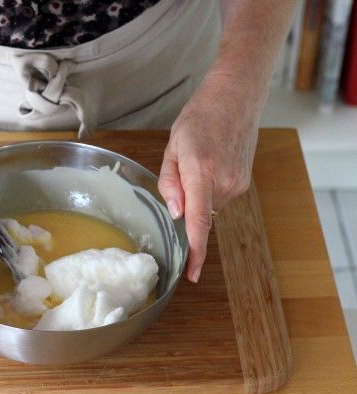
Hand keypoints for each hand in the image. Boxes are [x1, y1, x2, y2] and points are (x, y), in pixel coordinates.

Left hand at [158, 72, 262, 282]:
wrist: (236, 97)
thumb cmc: (199, 117)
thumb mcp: (173, 146)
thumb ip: (170, 182)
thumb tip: (177, 213)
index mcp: (201, 171)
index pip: (198, 222)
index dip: (194, 251)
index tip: (191, 273)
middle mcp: (224, 182)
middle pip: (199, 214)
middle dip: (186, 206)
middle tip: (181, 173)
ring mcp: (238, 183)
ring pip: (209, 206)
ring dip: (198, 195)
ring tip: (198, 163)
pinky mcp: (244, 182)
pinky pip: (219, 197)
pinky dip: (209, 189)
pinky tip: (209, 166)